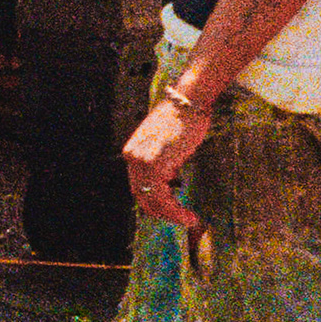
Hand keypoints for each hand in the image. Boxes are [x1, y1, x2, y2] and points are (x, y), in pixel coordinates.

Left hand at [122, 89, 213, 230]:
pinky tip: (187, 214)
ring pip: (152, 200)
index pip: (139, 187)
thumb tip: (170, 183)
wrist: (188, 101)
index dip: (155, 203)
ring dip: (171, 215)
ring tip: (189, 220)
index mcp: (132, 153)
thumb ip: (162, 164)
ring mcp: (141, 161)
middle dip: (162, 212)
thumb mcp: (166, 146)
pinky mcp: (154, 164)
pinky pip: (162, 196)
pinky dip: (174, 209)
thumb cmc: (183, 119)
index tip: (172, 211)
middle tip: (182, 220)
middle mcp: (131, 158)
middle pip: (142, 196)